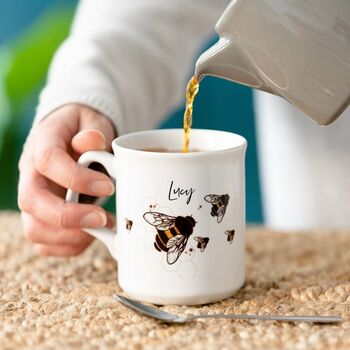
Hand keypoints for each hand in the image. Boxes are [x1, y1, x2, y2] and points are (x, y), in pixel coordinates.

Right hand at [18, 104, 115, 255]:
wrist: (71, 138)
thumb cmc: (83, 130)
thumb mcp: (91, 121)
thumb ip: (92, 131)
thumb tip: (93, 141)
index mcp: (43, 144)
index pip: (47, 161)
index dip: (76, 178)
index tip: (108, 188)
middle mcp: (31, 174)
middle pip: (32, 202)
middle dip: (69, 217)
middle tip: (104, 219)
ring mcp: (35, 198)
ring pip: (35, 228)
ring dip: (71, 236)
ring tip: (105, 226)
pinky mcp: (42, 216)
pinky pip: (45, 243)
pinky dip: (70, 246)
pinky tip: (94, 234)